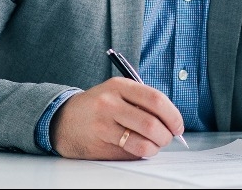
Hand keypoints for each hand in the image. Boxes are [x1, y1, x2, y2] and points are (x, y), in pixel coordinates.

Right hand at [50, 77, 184, 159]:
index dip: (173, 115)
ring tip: (153, 145)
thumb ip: (142, 101)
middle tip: (167, 138)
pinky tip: (137, 148)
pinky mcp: (100, 145)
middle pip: (152, 124)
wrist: (64, 120)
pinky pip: (130, 154)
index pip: (156, 100)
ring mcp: (104, 126)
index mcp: (119, 86)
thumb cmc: (98, 106)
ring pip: (143, 143)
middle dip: (166, 135)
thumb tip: (172, 121)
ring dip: (155, 148)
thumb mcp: (117, 92)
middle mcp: (110, 104)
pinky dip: (140, 154)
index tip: (178, 125)